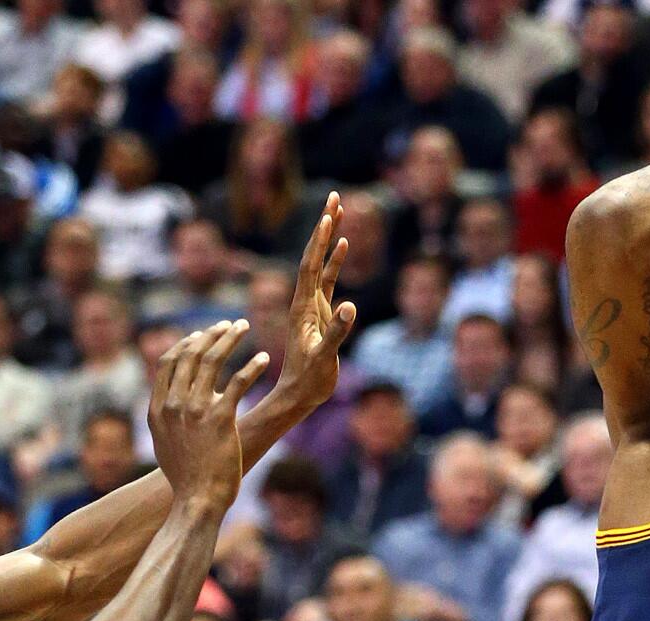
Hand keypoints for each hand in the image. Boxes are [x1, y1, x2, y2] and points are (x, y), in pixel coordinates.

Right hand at [149, 320, 268, 509]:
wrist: (198, 499)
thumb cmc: (187, 475)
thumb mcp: (165, 443)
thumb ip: (167, 417)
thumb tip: (172, 399)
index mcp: (158, 409)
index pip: (168, 363)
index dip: (186, 344)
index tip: (202, 334)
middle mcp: (173, 406)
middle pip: (191, 355)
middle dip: (211, 334)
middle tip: (230, 324)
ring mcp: (195, 411)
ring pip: (212, 361)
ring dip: (231, 339)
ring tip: (245, 326)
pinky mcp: (220, 419)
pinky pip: (238, 382)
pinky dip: (252, 366)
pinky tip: (264, 358)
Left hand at [274, 192, 357, 412]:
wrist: (299, 394)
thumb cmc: (310, 380)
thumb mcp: (324, 357)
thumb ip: (337, 331)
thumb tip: (350, 305)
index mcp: (303, 307)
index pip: (311, 266)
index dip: (320, 241)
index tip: (328, 215)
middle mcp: (305, 300)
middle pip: (314, 255)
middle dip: (324, 226)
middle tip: (333, 197)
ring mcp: (313, 304)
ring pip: (321, 263)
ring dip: (329, 238)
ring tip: (337, 211)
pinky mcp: (321, 312)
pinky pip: (328, 279)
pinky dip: (336, 260)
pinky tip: (343, 246)